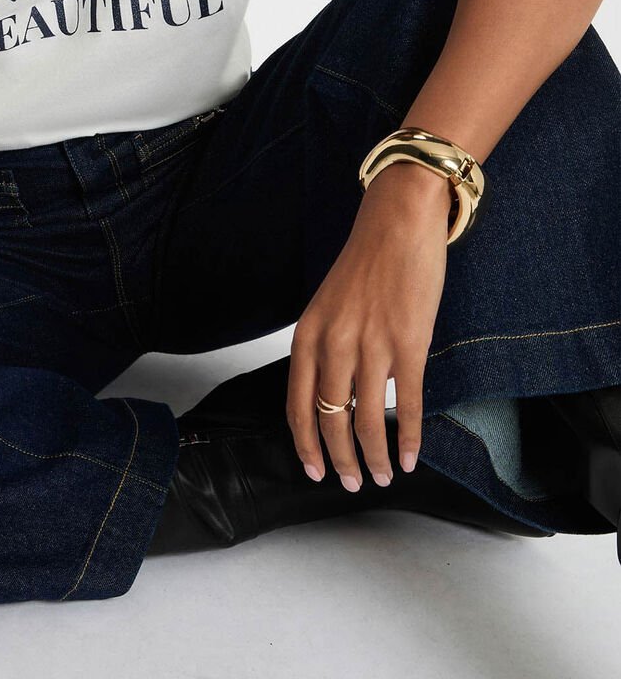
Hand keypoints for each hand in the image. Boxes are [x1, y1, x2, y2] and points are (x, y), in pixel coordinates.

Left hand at [286, 163, 451, 489]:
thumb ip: (326, 348)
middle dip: (341, 461)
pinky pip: (406, 405)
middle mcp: (333, 343)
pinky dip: (410, 438)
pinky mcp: (408, 345)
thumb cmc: (365, 263)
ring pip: (367, 421)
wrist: (397, 223)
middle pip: (330, 420)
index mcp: (308, 334)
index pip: (296, 404)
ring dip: (376, 457)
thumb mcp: (329, 306)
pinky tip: (412, 457)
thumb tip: (335, 396)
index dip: (305, 444)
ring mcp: (371, 345)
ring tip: (385, 477)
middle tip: (353, 484)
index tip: (313, 471)